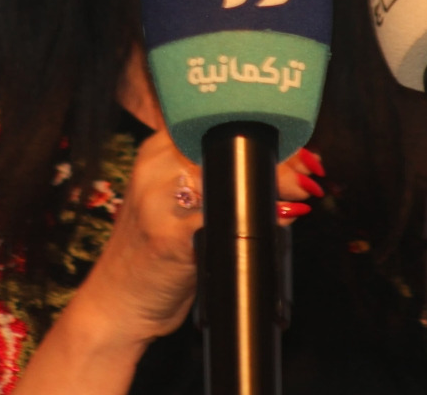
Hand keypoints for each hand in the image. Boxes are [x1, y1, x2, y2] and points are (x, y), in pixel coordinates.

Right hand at [14, 137, 324, 393]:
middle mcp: (154, 167)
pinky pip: (223, 218)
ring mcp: (158, 200)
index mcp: (156, 152)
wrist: (115, 304)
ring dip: (275, 182)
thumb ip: (212, 179)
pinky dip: (260, 218)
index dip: (264, 130)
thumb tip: (285, 169)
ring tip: (304, 191)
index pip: (217, 122)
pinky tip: (284, 218)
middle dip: (279, 155)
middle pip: (227, 145)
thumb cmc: (153, 254)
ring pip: (228, 176)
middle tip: (311, 170)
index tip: (298, 149)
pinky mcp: (168, 236)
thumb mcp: (172, 202)